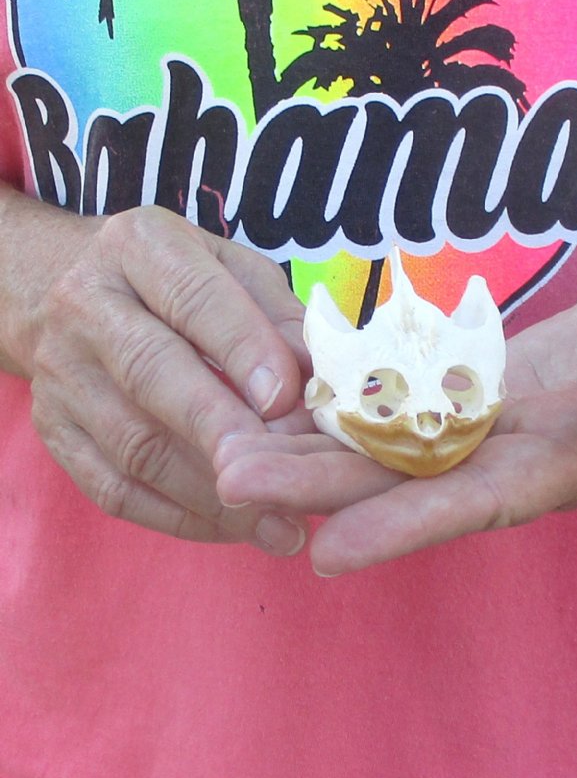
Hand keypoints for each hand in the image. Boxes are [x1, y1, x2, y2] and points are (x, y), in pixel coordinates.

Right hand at [2, 194, 309, 554]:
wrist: (62, 288)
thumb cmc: (178, 284)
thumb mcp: (233, 272)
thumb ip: (279, 319)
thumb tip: (320, 383)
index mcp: (142, 248)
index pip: (195, 299)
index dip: (244, 351)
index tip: (288, 401)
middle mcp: (88, 304)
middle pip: (152, 374)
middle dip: (222, 430)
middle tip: (284, 478)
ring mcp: (62, 373)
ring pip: (134, 445)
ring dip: (211, 494)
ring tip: (278, 524)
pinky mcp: (55, 431)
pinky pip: (113, 488)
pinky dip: (179, 518)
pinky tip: (234, 529)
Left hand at [215, 268, 576, 572]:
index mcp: (562, 461)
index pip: (474, 500)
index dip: (405, 524)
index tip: (329, 548)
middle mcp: (510, 457)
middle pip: (406, 481)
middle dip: (322, 488)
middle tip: (233, 483)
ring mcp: (486, 427)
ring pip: (389, 447)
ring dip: (313, 452)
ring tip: (234, 452)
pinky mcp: (472, 394)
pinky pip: (401, 407)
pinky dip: (346, 410)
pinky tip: (288, 407)